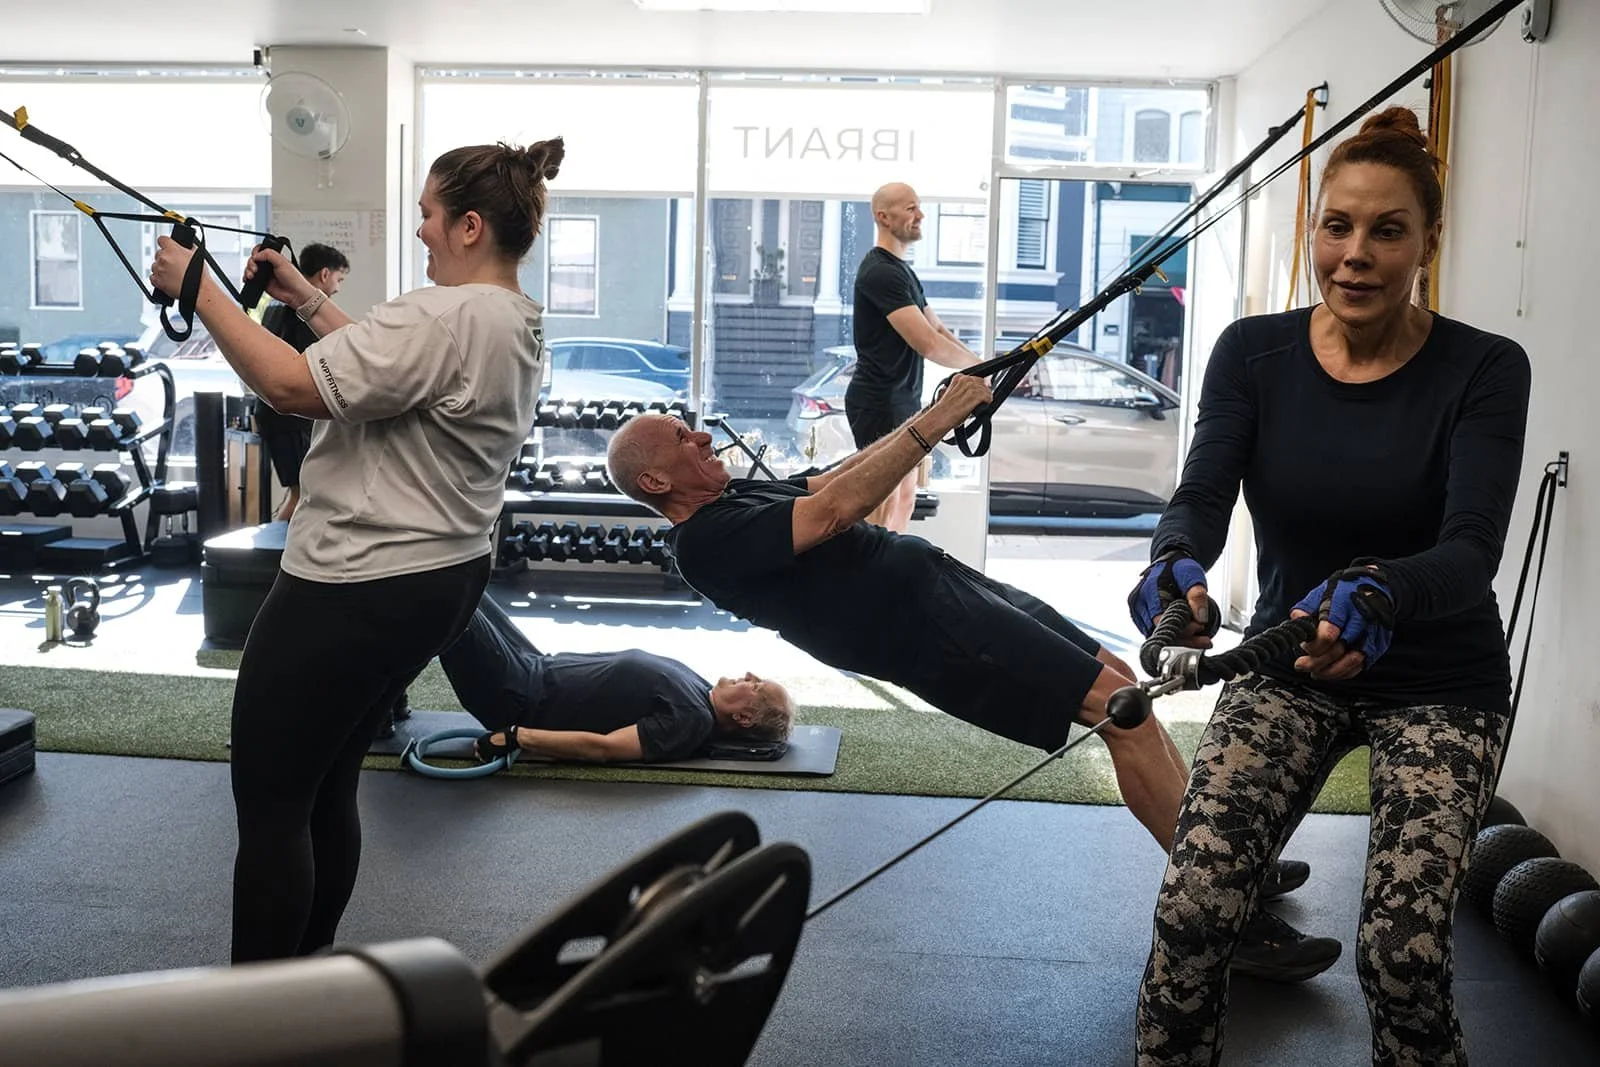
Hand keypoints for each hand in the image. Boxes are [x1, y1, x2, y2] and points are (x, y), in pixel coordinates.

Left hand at [148, 235, 199, 299]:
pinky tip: (168, 280)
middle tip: (174, 265)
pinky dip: (158, 278)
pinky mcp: (157, 281)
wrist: (198, 290)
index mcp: (172, 249)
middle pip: (158, 254)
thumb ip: (188, 248)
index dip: (165, 244)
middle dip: (165, 258)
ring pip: (155, 265)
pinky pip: (152, 277)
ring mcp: (159, 269)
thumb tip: (186, 247)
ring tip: (173, 274)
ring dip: (161, 268)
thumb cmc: (199, 275)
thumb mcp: (197, 255)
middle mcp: (163, 258)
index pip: (162, 240)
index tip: (167, 247)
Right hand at [244, 243, 314, 307]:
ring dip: (248, 270)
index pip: (260, 250)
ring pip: (250, 268)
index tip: (256, 257)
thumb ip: (269, 254)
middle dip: (251, 263)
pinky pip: (250, 279)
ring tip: (252, 275)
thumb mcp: (282, 262)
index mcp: (274, 257)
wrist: (295, 294)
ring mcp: (265, 274)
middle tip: (255, 269)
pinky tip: (249, 279)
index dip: (255, 252)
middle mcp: (269, 265)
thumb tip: (256, 255)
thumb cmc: (294, 279)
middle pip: (253, 259)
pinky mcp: (262, 283)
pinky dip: (246, 278)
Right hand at [934, 373, 992, 418]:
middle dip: (983, 392)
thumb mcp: (952, 394)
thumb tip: (974, 392)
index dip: (979, 388)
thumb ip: (963, 390)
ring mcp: (970, 387)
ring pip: (986, 390)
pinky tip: (981, 407)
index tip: (978, 395)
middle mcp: (965, 380)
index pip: (977, 379)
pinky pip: (988, 397)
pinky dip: (987, 402)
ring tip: (979, 406)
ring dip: (985, 399)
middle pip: (983, 383)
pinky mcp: (975, 395)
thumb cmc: (944, 409)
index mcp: (959, 377)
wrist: (941, 417)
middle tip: (980, 402)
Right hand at [1128, 553, 1212, 645]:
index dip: (1181, 628)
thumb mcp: (1192, 576)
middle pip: (1158, 631)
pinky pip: (1156, 633)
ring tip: (1198, 637)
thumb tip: (1200, 617)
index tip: (1199, 627)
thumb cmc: (1178, 569)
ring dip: (1179, 639)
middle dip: (1183, 637)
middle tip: (1203, 638)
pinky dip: (1172, 636)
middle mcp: (1138, 603)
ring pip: (1157, 635)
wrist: (1169, 565)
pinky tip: (1187, 634)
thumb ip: (1197, 595)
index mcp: (1148, 591)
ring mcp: (1138, 612)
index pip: (1161, 620)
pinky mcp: (1141, 618)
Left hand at [1290, 566, 1395, 680]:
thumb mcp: (1322, 592)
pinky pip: (1362, 665)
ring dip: (1330, 672)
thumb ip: (1306, 608)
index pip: (1329, 634)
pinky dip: (1345, 672)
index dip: (1314, 646)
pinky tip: (1331, 672)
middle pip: (1339, 650)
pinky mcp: (1379, 644)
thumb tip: (1296, 621)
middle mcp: (1361, 621)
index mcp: (1344, 606)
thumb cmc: (1344, 591)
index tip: (1304, 647)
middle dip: (1316, 662)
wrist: (1377, 587)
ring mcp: (1373, 634)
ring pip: (1352, 661)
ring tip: (1315, 673)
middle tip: (1300, 665)